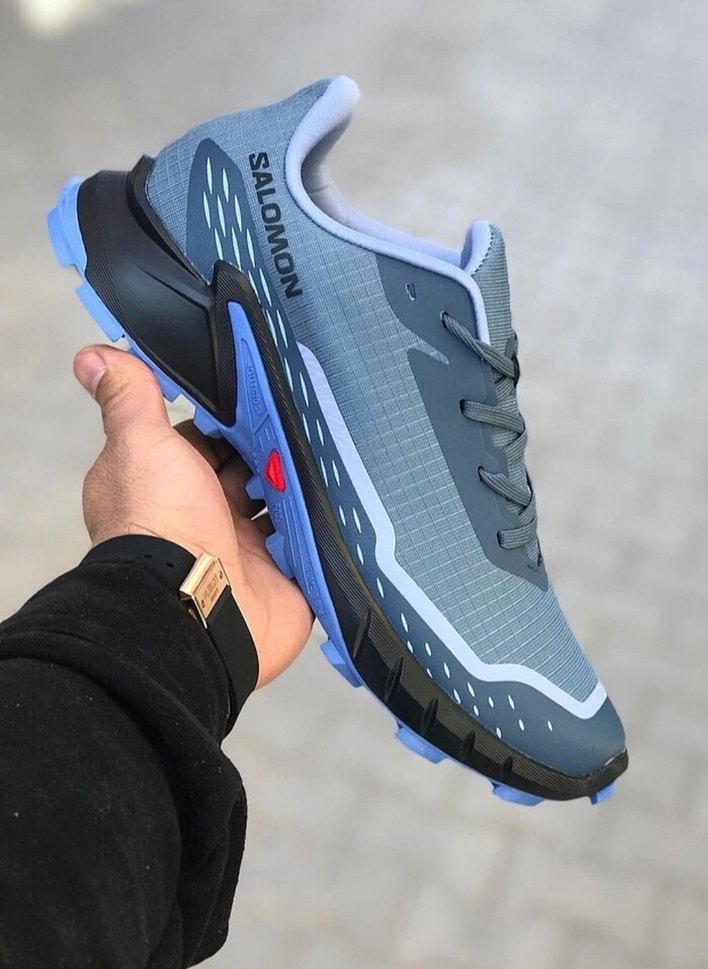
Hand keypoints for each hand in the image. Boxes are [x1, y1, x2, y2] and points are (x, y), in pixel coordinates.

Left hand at [74, 345, 312, 687]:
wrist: (196, 607)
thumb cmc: (160, 523)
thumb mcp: (139, 442)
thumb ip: (128, 397)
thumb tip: (91, 355)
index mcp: (168, 486)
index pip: (206, 442)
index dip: (231, 423)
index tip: (260, 400)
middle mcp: (204, 518)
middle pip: (250, 472)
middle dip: (273, 451)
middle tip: (304, 425)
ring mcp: (245, 551)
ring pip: (283, 507)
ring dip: (300, 487)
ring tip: (331, 457)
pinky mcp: (283, 578)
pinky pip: (311, 545)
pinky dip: (322, 527)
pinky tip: (342, 499)